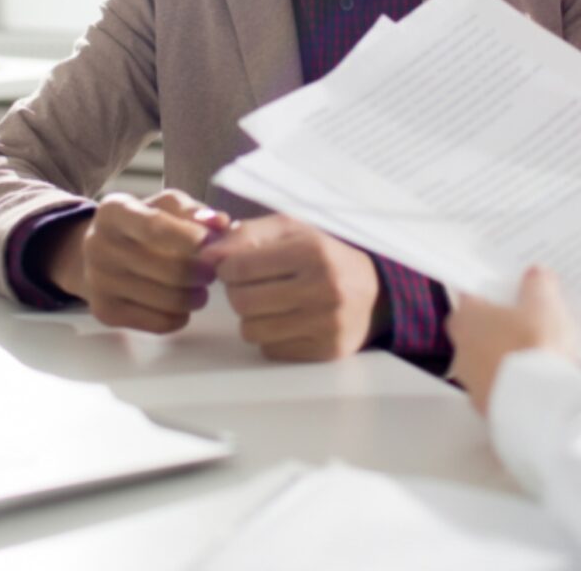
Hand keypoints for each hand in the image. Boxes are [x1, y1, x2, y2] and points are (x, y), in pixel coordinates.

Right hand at [40, 189, 230, 332]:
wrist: (97, 252)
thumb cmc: (142, 223)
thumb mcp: (165, 205)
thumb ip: (194, 211)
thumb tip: (220, 223)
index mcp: (114, 212)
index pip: (154, 227)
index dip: (190, 238)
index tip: (212, 244)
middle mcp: (99, 246)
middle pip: (169, 270)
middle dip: (203, 272)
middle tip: (212, 270)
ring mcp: (99, 282)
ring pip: (168, 299)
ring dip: (196, 296)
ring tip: (200, 286)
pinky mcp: (105, 312)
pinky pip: (159, 322)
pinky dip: (181, 315)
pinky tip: (181, 302)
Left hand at [203, 214, 384, 361]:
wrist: (374, 290)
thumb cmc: (324, 254)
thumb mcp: (291, 230)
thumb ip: (246, 235)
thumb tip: (206, 255)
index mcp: (313, 251)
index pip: (239, 266)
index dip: (228, 266)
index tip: (237, 265)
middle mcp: (324, 288)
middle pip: (242, 301)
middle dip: (239, 292)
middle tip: (254, 284)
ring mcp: (327, 323)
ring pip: (252, 330)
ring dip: (253, 316)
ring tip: (272, 301)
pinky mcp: (327, 350)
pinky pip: (271, 349)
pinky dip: (272, 335)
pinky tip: (289, 319)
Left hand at [446, 267, 576, 414]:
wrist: (541, 406)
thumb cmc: (534, 349)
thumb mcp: (543, 305)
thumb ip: (537, 285)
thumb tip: (535, 275)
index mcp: (467, 319)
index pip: (468, 298)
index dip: (487, 293)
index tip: (504, 292)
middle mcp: (462, 351)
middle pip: (475, 331)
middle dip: (496, 328)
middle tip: (524, 323)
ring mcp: (472, 383)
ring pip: (485, 363)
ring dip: (504, 359)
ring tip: (536, 356)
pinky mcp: (487, 409)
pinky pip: (499, 390)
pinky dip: (513, 386)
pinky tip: (537, 383)